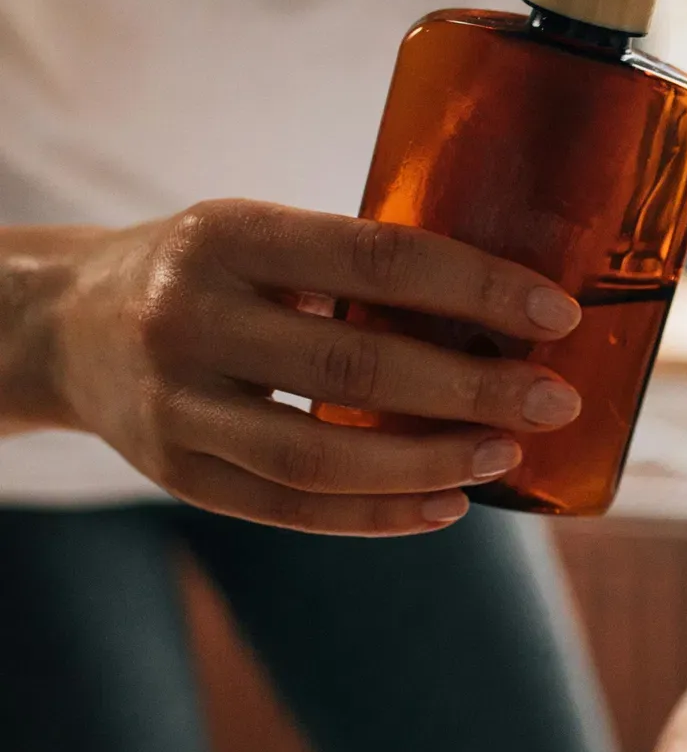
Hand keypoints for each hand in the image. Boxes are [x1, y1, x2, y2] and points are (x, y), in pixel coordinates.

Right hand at [38, 199, 583, 533]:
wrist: (64, 324)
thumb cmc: (209, 275)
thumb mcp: (261, 238)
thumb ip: (355, 269)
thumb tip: (507, 311)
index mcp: (227, 235)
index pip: (377, 257)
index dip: (477, 286)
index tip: (557, 313)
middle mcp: (190, 317)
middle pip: (356, 365)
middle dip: (473, 388)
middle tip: (553, 400)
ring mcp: (176, 405)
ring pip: (321, 457)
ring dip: (430, 462)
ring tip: (504, 456)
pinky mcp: (178, 473)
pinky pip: (293, 511)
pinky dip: (380, 516)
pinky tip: (449, 506)